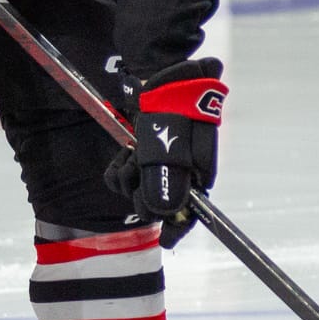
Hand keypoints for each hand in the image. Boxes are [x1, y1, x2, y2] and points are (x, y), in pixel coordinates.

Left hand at [107, 58, 225, 246]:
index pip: (190, 211)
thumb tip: (166, 215)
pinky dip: (120, 168)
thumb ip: (165, 186)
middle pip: (159, 202)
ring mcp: (161, 161)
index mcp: (198, 174)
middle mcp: (182, 171)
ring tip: (128, 157)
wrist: (162, 79)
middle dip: (142, 194)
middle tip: (137, 175)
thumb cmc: (169, 115)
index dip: (177, 226)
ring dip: (127, 178)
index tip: (166, 240)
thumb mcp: (166, 153)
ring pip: (139, 189)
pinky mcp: (143, 152)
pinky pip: (127, 174)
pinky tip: (124, 152)